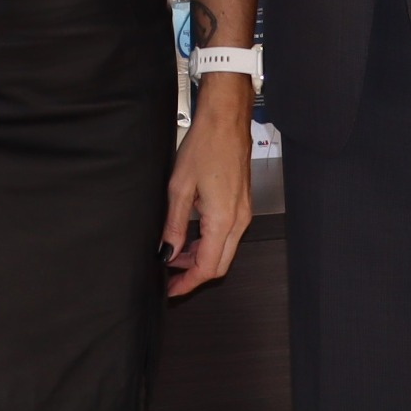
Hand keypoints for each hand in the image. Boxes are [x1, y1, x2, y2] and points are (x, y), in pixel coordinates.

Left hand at [163, 75, 253, 295]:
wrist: (225, 121)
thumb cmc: (206, 145)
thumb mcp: (179, 187)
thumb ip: (174, 225)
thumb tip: (167, 251)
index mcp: (223, 219)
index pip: (208, 267)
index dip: (188, 282)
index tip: (172, 290)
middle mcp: (238, 220)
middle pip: (220, 264)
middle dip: (194, 274)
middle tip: (170, 277)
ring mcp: (243, 213)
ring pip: (224, 250)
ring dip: (200, 257)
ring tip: (173, 255)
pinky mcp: (241, 205)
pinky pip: (227, 235)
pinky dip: (208, 242)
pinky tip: (189, 237)